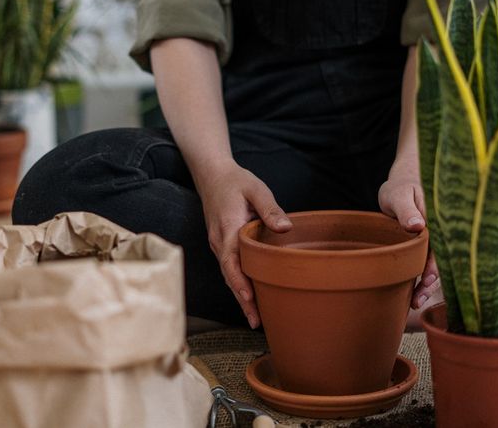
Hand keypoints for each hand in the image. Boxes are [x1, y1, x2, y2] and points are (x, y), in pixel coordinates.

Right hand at [196, 162, 291, 328]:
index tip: (250, 300)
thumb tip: (285, 228)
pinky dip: (238, 284)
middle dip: (242, 300)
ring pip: (228, 275)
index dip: (239, 283)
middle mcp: (219, 241)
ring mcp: (218, 245)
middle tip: (257, 322)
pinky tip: (249, 296)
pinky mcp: (221, 245)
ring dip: (240, 296)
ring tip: (255, 318)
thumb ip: (270, 208)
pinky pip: (229, 268)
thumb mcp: (256, 189)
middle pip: (229, 276)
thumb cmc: (236, 181)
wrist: (211, 175)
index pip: (231, 262)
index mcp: (227, 229)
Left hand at [378, 158, 439, 308]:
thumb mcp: (400, 195)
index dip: (435, 264)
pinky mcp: (426, 247)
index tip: (427, 279)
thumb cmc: (400, 188)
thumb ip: (407, 209)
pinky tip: (415, 294)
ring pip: (434, 265)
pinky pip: (427, 264)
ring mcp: (434, 241)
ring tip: (416, 302)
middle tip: (419, 298)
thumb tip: (417, 226)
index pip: (441, 245)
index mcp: (438, 220)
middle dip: (431, 280)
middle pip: (440, 260)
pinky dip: (422, 278)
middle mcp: (440, 233)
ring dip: (427, 284)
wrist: (401, 185)